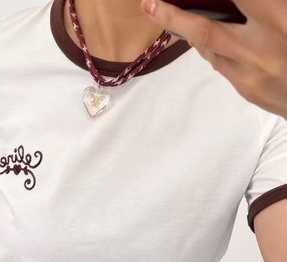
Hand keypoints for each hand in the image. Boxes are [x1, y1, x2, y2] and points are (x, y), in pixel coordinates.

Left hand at [141, 0, 286, 118]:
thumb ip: (268, 5)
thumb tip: (243, 4)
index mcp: (281, 20)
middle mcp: (262, 49)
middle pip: (208, 32)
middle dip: (174, 18)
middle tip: (148, 4)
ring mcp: (251, 75)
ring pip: (209, 51)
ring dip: (187, 31)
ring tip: (165, 12)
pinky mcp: (248, 91)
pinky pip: (221, 65)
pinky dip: (209, 48)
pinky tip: (200, 36)